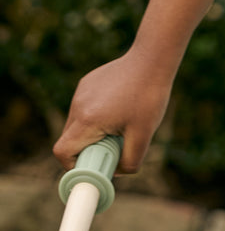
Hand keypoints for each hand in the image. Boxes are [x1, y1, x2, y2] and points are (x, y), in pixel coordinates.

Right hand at [53, 47, 172, 174]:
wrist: (154, 58)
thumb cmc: (150, 95)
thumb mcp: (144, 135)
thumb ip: (129, 162)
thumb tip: (115, 172)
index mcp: (88, 120)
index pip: (62, 152)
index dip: (74, 165)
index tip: (95, 164)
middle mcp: (78, 105)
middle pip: (69, 139)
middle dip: (87, 149)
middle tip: (112, 146)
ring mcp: (81, 92)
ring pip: (77, 124)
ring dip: (92, 132)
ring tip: (120, 123)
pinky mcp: (88, 82)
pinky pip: (85, 108)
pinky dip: (97, 115)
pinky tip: (120, 106)